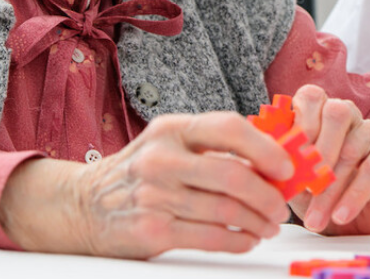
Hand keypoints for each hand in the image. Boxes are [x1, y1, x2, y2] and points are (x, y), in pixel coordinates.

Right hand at [0, 112, 292, 257]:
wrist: (82, 205)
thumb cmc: (140, 172)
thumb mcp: (169, 143)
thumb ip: (212, 145)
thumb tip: (273, 156)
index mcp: (172, 128)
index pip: (229, 128)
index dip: (265, 147)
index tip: (286, 165)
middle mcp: (161, 158)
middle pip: (233, 175)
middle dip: (267, 194)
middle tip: (281, 206)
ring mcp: (154, 195)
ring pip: (225, 210)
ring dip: (257, 221)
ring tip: (268, 225)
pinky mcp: (151, 230)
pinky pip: (210, 237)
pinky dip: (238, 240)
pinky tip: (247, 239)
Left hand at [285, 84, 369, 235]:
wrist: (350, 220)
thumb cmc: (313, 191)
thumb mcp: (290, 176)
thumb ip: (277, 160)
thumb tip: (260, 156)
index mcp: (318, 110)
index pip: (312, 96)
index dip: (301, 123)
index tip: (289, 158)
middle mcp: (346, 113)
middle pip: (337, 113)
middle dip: (319, 151)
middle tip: (305, 187)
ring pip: (353, 148)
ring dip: (332, 188)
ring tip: (315, 219)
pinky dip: (355, 195)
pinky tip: (341, 215)